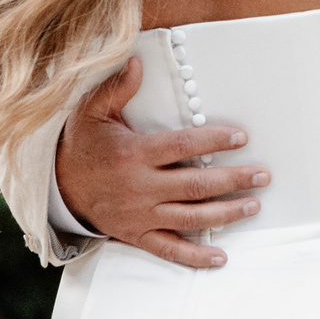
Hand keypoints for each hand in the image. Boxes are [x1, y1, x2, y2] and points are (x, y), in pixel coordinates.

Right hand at [55, 56, 269, 268]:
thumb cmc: (82, 146)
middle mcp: (140, 187)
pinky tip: (220, 258)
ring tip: (254, 205)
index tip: (241, 137)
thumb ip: (117, 87)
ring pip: (191, 218)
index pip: (182, 147)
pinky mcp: (138, 235)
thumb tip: (137, 61)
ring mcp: (140, 215)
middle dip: (234, 180)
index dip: (214, 141)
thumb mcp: (92, 112)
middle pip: (195, 186)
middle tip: (262, 175)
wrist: (58, 188)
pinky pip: (170, 249)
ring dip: (226, 213)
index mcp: (134, 155)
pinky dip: (196, 257)